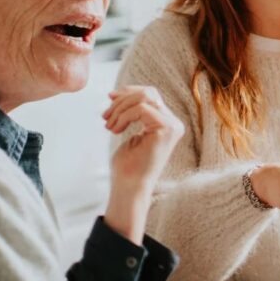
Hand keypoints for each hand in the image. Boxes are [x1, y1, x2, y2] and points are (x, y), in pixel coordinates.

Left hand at [102, 85, 183, 242]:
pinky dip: (123, 117)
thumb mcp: (129, 132)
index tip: (109, 98)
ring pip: (144, 98)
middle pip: (148, 93)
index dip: (128, 92)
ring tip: (109, 125)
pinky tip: (115, 130)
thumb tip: (117, 93)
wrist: (129, 188)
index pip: (150, 95)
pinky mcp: (167, 129)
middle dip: (122, 100)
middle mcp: (174, 123)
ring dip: (120, 109)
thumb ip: (131, 113)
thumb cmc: (127, 166)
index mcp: (167, 122)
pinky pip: (141, 109)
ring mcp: (173, 126)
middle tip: (105, 116)